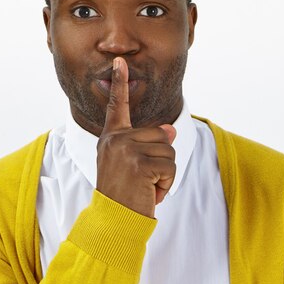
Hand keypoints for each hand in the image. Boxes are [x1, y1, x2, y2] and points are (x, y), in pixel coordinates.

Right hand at [96, 57, 176, 217]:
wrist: (114, 221)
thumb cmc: (123, 195)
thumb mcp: (133, 165)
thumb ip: (148, 145)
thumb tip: (171, 130)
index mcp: (112, 138)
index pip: (118, 107)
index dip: (120, 83)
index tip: (121, 62)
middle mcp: (116, 139)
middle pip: (161, 135)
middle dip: (161, 162)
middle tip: (143, 181)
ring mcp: (126, 150)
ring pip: (168, 150)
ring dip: (164, 175)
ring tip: (145, 187)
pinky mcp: (139, 163)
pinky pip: (170, 167)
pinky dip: (166, 184)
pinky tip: (150, 193)